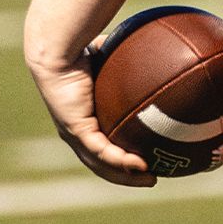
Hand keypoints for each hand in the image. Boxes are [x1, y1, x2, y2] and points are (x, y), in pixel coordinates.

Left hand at [26, 37, 155, 186]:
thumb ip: (135, 54)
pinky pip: (101, 151)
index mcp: (82, 116)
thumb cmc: (82, 44)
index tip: (144, 157)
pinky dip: (121, 161)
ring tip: (150, 179)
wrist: (58, 48)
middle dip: (125, 175)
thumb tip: (164, 44)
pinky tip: (141, 166)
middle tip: (151, 176)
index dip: (120, 154)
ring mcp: (74, 133)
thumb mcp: (115, 53)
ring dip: (125, 176)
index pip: (100, 143)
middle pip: (101, 162)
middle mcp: (75, 130)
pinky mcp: (76, 130)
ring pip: (100, 164)